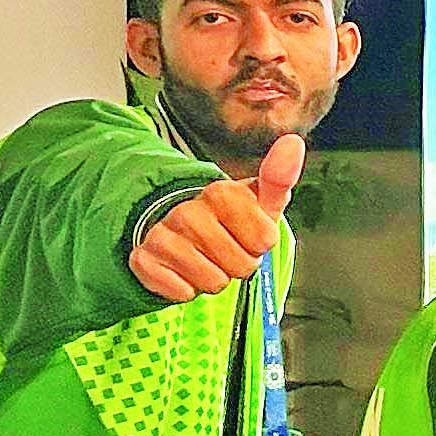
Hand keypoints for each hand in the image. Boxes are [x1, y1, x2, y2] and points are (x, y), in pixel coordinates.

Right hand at [129, 134, 302, 301]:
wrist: (179, 231)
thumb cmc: (230, 219)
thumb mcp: (259, 201)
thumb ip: (279, 176)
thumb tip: (292, 141)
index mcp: (220, 192)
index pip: (265, 241)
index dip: (260, 243)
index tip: (247, 231)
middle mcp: (187, 211)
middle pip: (242, 266)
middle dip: (239, 263)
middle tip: (225, 247)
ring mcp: (162, 235)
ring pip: (213, 283)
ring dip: (214, 277)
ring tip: (205, 257)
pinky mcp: (142, 261)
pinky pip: (183, 294)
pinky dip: (187, 289)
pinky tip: (182, 268)